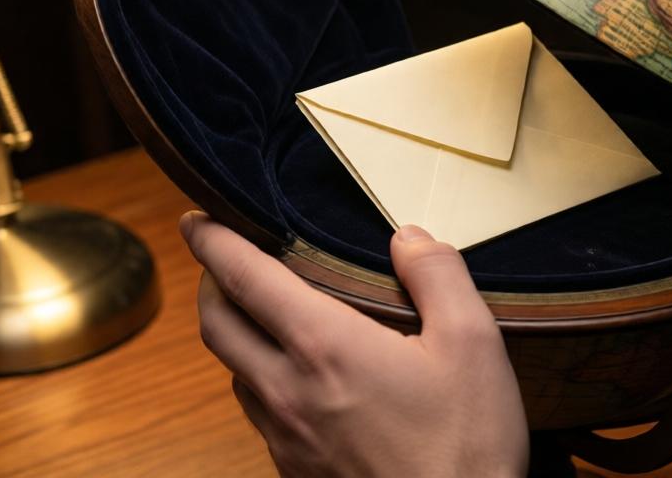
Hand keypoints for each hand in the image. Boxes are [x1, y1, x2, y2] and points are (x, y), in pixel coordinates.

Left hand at [180, 214, 528, 477]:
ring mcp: (286, 438)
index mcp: (325, 347)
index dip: (212, 241)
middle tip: (228, 260)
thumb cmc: (468, 445)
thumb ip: (438, 275)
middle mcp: (289, 391)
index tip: (198, 219)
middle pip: (216, 324)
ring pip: (233, 372)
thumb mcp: (473, 343)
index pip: (244, 278)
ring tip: (270, 316)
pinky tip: (303, 380)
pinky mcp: (295, 471)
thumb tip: (407, 238)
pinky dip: (262, 380)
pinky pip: (259, 414)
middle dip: (212, 283)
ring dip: (238, 335)